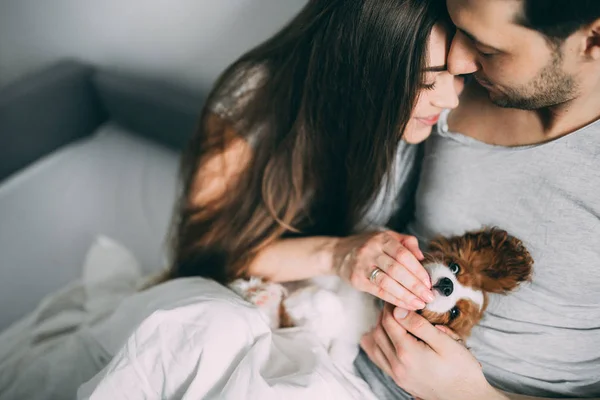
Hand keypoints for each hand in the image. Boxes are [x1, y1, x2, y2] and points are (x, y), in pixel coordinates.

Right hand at [332, 231, 433, 309]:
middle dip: (415, 285)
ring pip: (387, 283)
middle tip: (429, 296)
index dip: (417, 269)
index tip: (429, 282)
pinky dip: (394, 300)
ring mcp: (362, 266)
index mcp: (381, 239)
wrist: (339, 253)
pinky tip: (406, 305)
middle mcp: (371, 251)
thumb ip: (407, 243)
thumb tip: (422, 257)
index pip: (403, 254)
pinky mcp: (357, 280)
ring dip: (405, 295)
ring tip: (420, 303)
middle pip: (396, 270)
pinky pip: (378, 292)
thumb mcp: (387, 237)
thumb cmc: (369, 246)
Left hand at [360, 304, 504, 399]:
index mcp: (407, 352)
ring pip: (374, 345)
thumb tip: (399, 310)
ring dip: (379, 328)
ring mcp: (396, 374)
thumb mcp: (445, 343)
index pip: (389, 321)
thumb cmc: (461, 370)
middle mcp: (397, 364)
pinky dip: (376, 344)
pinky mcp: (398, 380)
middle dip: (385, 315)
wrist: (467, 398)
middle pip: (378, 331)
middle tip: (397, 306)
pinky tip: (385, 337)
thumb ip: (419, 326)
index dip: (392, 306)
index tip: (400, 298)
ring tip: (393, 319)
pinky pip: (378, 359)